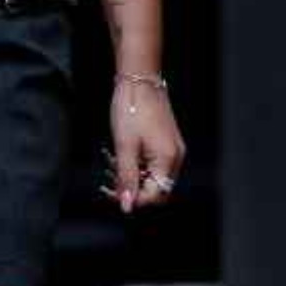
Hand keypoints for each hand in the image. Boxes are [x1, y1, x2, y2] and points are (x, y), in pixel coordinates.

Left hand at [102, 81, 185, 214]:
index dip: (133, 199)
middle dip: (133, 189)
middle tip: (109, 183)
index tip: (112, 194)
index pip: (154, 196)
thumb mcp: (124, 146)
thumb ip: (126, 178)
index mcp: (168, 160)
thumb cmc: (131, 109)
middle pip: (156, 188)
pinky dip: (137, 164)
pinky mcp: (166, 141)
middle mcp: (175, 158)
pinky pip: (153, 163)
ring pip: (153, 176)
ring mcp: (172, 149)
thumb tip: (127, 206)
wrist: (138, 79)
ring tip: (112, 166)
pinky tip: (121, 157)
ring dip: (133, 176)